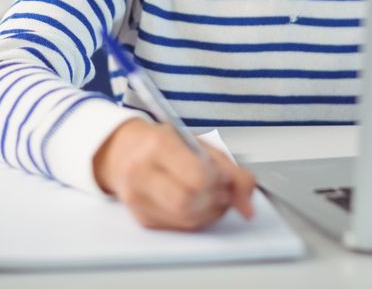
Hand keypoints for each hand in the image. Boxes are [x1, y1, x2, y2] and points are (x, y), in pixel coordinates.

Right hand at [92, 118, 255, 230]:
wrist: (123, 151)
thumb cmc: (163, 144)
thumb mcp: (199, 144)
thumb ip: (233, 172)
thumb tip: (248, 207)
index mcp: (158, 145)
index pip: (196, 177)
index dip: (218, 183)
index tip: (222, 178)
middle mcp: (142, 173)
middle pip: (189, 204)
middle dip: (215, 201)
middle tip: (221, 191)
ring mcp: (138, 199)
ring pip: (187, 221)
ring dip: (211, 212)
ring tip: (212, 197)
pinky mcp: (142, 219)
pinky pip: (180, 228)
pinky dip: (197, 218)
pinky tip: (197, 204)